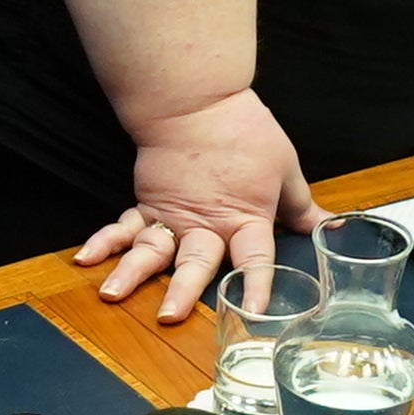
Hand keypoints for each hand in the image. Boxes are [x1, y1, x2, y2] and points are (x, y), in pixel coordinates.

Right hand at [78, 89, 314, 322]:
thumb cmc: (243, 130)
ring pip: (151, 250)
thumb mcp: (284, 166)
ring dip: (131, 273)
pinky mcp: (148, 202)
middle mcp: (204, 223)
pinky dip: (104, 242)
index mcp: (244, 217)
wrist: (194, 99)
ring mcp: (171, 214)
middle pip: (195, 262)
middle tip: (168, 316)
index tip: (258, 313)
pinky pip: (124, 226)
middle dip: (183, 292)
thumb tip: (328, 227)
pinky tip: (85, 259)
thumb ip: (300, 205)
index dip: (257, 286)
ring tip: (111, 294)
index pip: (254, 258)